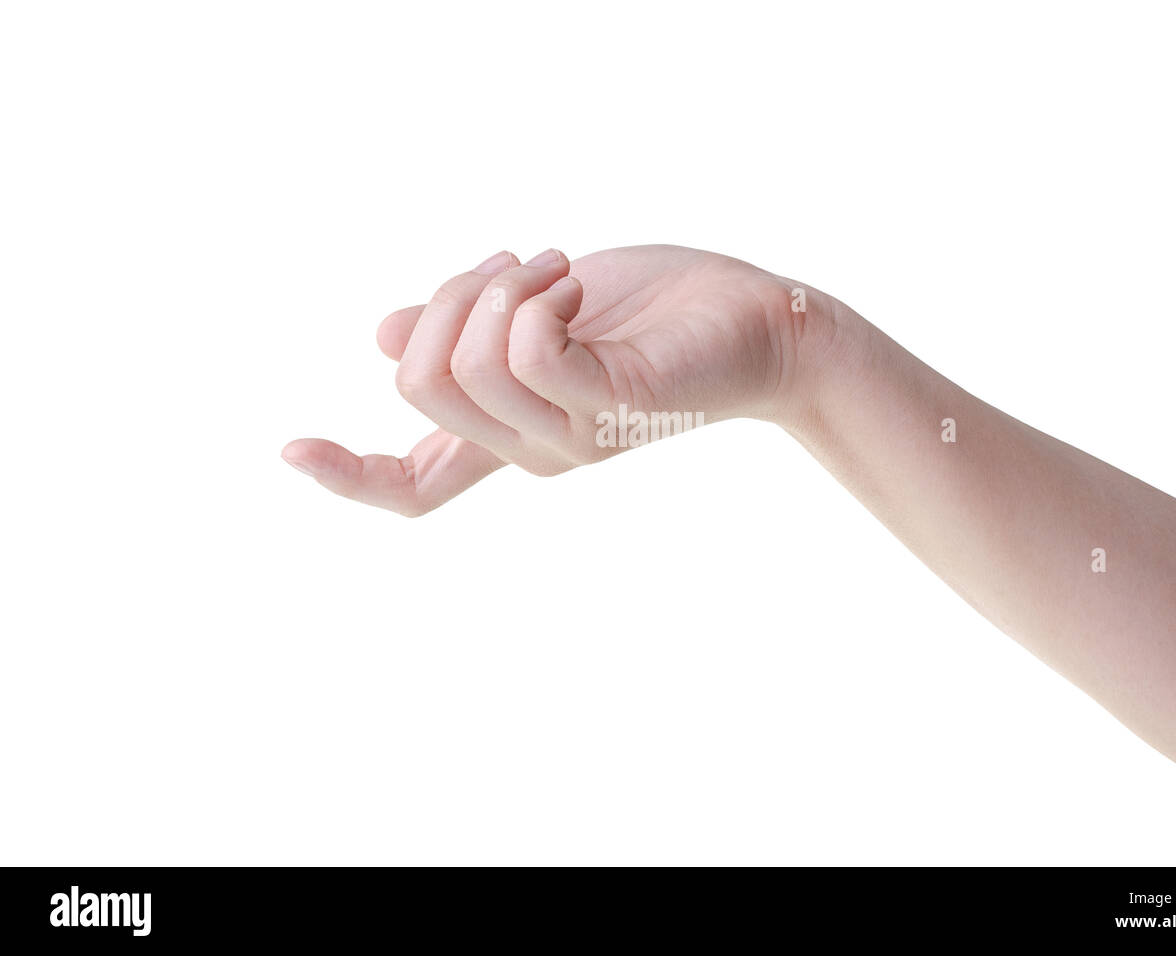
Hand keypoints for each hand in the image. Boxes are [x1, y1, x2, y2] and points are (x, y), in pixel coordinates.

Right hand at [282, 245, 827, 515]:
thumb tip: (381, 337)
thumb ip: (468, 334)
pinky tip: (572, 284)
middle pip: (420, 386)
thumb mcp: (543, 313)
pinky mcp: (619, 406)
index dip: (347, 477)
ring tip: (558, 268)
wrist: (761, 321)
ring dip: (498, 289)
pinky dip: (533, 301)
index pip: (414, 487)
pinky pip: (533, 357)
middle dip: (445, 299)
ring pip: (470, 367)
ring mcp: (576, 437)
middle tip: (518, 265)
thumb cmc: (657, 312)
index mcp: (508, 433)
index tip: (289, 448)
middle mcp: (533, 450)